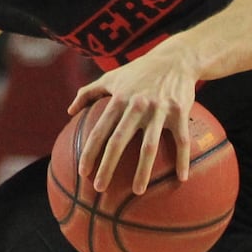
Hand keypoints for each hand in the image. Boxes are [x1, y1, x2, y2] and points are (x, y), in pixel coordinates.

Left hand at [68, 50, 198, 194]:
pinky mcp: (180, 111)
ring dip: (143, 170)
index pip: (100, 130)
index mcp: (119, 99)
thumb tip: (69, 111)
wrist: (175, 59)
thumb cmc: (139, 71)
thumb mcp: (112, 77)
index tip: (82, 171)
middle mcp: (137, 105)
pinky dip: (182, 159)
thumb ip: (88, 92)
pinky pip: (181, 140)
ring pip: (150, 145)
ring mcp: (159, 109)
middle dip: (108, 165)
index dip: (90, 151)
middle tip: (99, 188)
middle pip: (119, 140)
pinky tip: (181, 179)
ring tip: (138, 191)